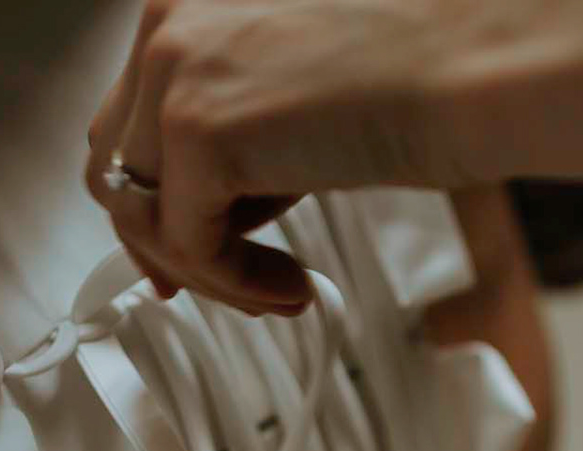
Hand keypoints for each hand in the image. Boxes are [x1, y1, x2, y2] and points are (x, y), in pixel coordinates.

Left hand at [84, 0, 478, 312]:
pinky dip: (236, 283)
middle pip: (115, 167)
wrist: (467, 71)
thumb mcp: (286, 98)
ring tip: (276, 290)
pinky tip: (294, 287)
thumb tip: (186, 216)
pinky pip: (188, 245)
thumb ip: (227, 136)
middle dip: (162, 240)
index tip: (185, 250)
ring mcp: (173, 76)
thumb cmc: (410, 78)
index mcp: (181, 6)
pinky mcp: (197, 132)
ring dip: (206, 271)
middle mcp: (163, 27)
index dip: (150, 196)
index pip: (128, 120)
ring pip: (139, 215)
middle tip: (219, 284)